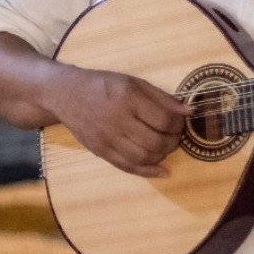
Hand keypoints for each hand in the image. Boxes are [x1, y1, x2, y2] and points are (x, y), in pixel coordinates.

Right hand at [49, 68, 188, 178]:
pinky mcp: (100, 151)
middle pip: (157, 142)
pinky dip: (148, 171)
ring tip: (165, 146)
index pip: (165, 120)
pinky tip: (161, 170)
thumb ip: (162, 98)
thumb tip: (189, 112)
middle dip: (173, 141)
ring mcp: (107, 138)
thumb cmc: (101, 84)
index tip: (180, 121)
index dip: (179, 124)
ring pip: (145, 157)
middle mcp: (117, 120)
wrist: (64, 93)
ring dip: (163, 155)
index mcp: (128, 98)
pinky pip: (128, 167)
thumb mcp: (133, 82)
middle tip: (174, 135)